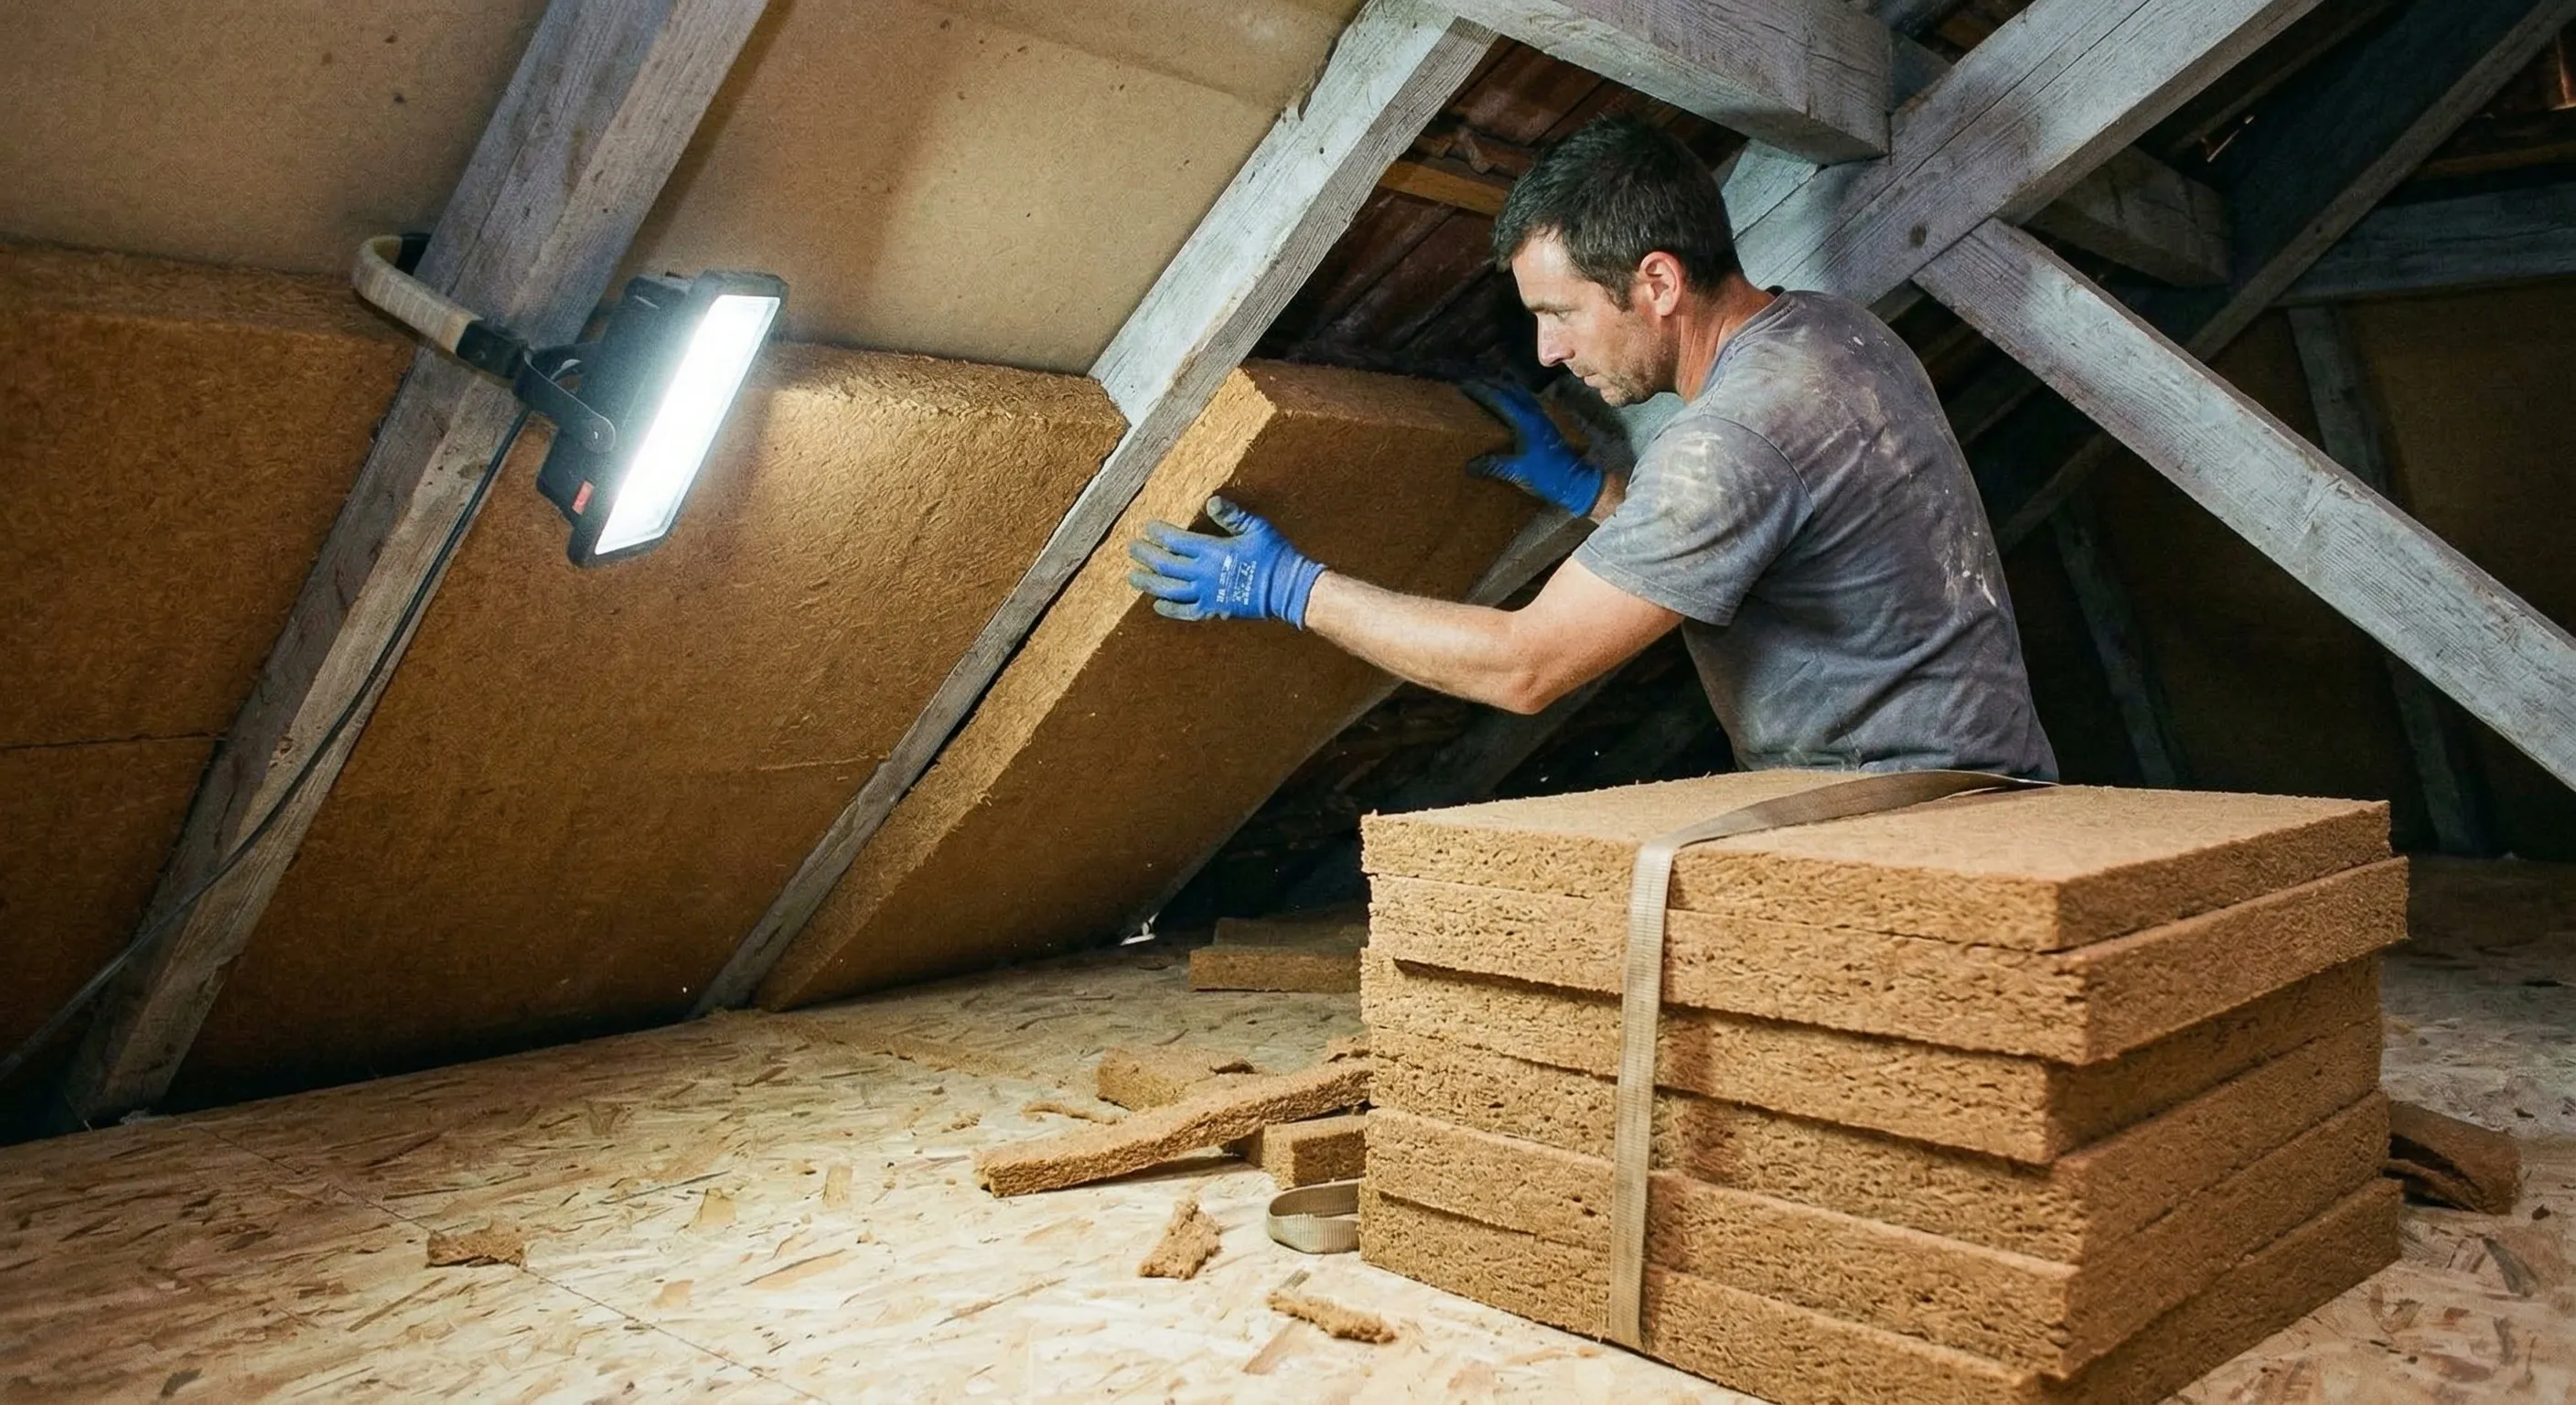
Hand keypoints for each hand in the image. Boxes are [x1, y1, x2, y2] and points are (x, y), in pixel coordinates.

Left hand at [1126, 496, 1327, 626]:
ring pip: (1168, 589)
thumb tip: (1211, 501)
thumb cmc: (1274, 554)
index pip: (1176, 540)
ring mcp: (1205, 594)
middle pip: (1165, 564)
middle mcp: (1203, 573)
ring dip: (1148, 582)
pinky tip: (1157, 604)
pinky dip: (1169, 609)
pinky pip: (1184, 611)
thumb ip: (1231, 516)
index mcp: (1212, 550)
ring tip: (1133, 576)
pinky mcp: (1212, 610)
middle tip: (1132, 548)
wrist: (1288, 589)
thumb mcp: (1256, 528)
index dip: (1159, 533)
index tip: (1148, 527)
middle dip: (1146, 555)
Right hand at [1461, 380, 1603, 516]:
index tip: (1464, 386)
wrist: (1575, 482)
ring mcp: (1542, 418)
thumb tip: (1469, 465)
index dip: (1480, 391)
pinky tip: (1510, 403)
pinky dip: (1514, 396)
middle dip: (1490, 384)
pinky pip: (1527, 401)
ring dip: (1503, 387)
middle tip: (1472, 383)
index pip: (1498, 399)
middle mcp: (1534, 415)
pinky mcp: (1546, 425)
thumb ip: (1493, 466)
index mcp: (1525, 422)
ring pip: (1520, 393)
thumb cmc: (1547, 476)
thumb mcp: (1517, 472)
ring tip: (1488, 387)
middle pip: (1510, 390)